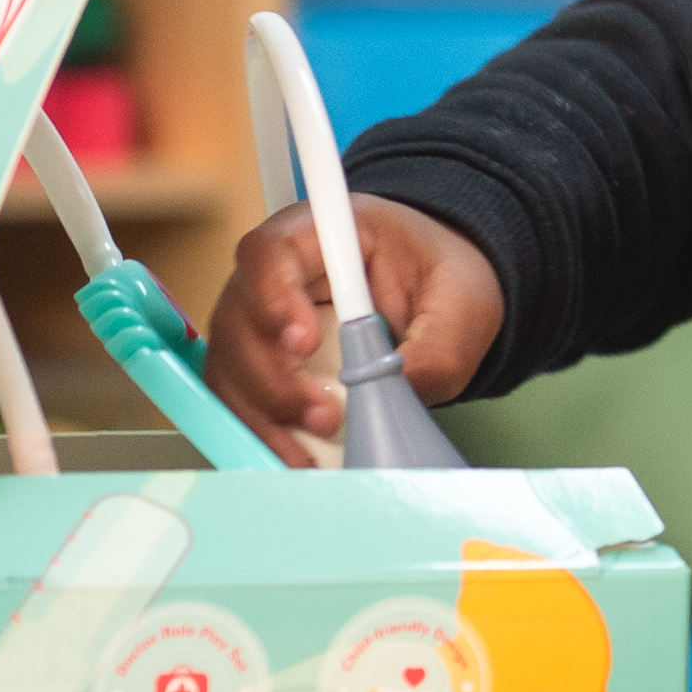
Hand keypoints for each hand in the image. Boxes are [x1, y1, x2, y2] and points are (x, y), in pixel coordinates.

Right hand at [204, 195, 502, 462]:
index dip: (274, 296)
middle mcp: (272, 275)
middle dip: (274, 377)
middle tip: (325, 413)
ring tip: (315, 445)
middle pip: (238, 319)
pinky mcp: (258, 364)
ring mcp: (257, 320)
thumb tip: (396, 392)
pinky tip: (300, 455)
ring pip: (230, 366)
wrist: (437, 295)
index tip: (305, 342)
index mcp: (321, 236)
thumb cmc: (439, 279)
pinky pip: (240, 399)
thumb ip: (435, 346)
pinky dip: (264, 431)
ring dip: (265, 413)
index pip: (269, 253)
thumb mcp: (461, 304)